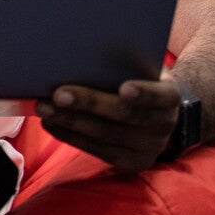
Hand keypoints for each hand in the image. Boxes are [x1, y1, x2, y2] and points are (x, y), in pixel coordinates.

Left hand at [35, 77, 182, 170]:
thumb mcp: (140, 69)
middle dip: (90, 104)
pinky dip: (70, 135)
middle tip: (59, 94)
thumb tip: (82, 52)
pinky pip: (96, 150)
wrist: (154, 113)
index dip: (144, 93)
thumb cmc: (138, 80)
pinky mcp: (129, 162)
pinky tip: (50, 123)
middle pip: (125, 116)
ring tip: (44, 108)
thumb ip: (123, 64)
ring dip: (70, 121)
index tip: (125, 88)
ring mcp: (148, 148)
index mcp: (170, 97)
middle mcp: (163, 125)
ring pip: (106, 135)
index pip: (160, 95)